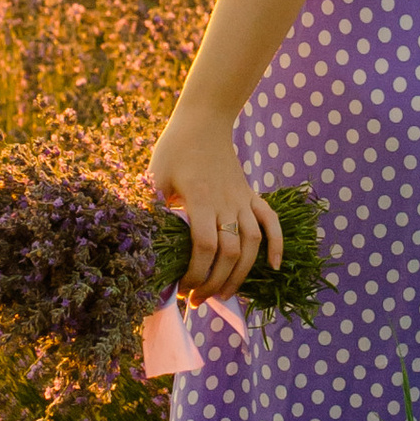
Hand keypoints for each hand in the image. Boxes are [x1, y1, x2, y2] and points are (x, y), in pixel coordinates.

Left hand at [147, 107, 285, 302]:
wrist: (203, 121)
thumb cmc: (174, 148)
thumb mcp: (155, 175)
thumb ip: (152, 206)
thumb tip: (142, 242)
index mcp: (200, 199)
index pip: (204, 247)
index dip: (196, 273)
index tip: (183, 289)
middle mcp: (226, 202)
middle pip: (230, 253)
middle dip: (214, 283)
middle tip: (198, 300)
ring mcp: (242, 199)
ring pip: (251, 244)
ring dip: (241, 275)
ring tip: (224, 295)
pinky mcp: (252, 195)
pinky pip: (271, 222)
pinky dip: (277, 245)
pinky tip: (275, 267)